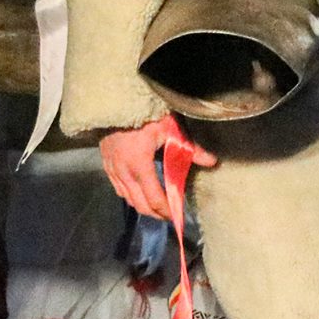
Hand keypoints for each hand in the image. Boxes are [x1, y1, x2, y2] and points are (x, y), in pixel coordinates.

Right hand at [98, 115, 217, 221]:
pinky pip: (118, 188)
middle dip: (156, 213)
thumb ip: (191, 148)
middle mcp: (123, 171)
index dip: (167, 211)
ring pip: (127, 198)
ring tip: (158, 206)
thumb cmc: (146, 113)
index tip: (178, 217)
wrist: (117, 100)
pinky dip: (130, 195)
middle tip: (170, 215)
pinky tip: (139, 193)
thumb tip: (212, 162)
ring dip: (143, 205)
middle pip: (139, 204)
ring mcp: (112, 169)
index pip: (154, 198)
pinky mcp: (106, 164)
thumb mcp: (171, 129)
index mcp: (139, 165)